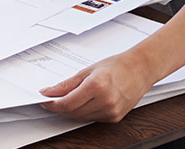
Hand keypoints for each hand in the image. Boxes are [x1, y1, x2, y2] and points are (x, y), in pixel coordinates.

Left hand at [39, 52, 155, 122]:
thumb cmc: (117, 66)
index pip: (68, 103)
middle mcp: (105, 101)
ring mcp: (112, 112)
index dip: (53, 104)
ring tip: (68, 98)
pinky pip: (92, 118)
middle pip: (73, 112)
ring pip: (81, 117)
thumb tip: (50, 92)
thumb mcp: (88, 70)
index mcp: (97, 86)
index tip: (44, 101)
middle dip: (59, 107)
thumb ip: (67, 84)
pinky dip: (84, 112)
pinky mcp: (115, 118)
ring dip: (71, 110)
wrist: (140, 70)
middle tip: (52, 99)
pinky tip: (84, 102)